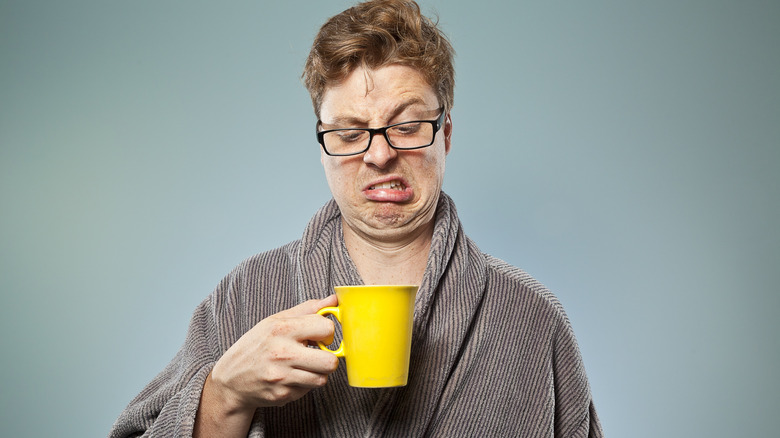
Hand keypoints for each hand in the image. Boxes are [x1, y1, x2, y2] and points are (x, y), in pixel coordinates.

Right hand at [209, 295, 338, 412]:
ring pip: (322, 379)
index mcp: (281, 329)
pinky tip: (291, 377)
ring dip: (317, 373)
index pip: (326, 328)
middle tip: (318, 354)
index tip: (320, 335)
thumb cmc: (256, 346)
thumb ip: (307, 309)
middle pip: (330, 362)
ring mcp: (282, 377)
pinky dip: (304, 384)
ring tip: (303, 366)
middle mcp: (282, 354)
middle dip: (329, 358)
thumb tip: (333, 300)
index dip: (327, 331)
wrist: (231, 379)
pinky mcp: (282, 395)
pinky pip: (308, 391)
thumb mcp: (276, 320)